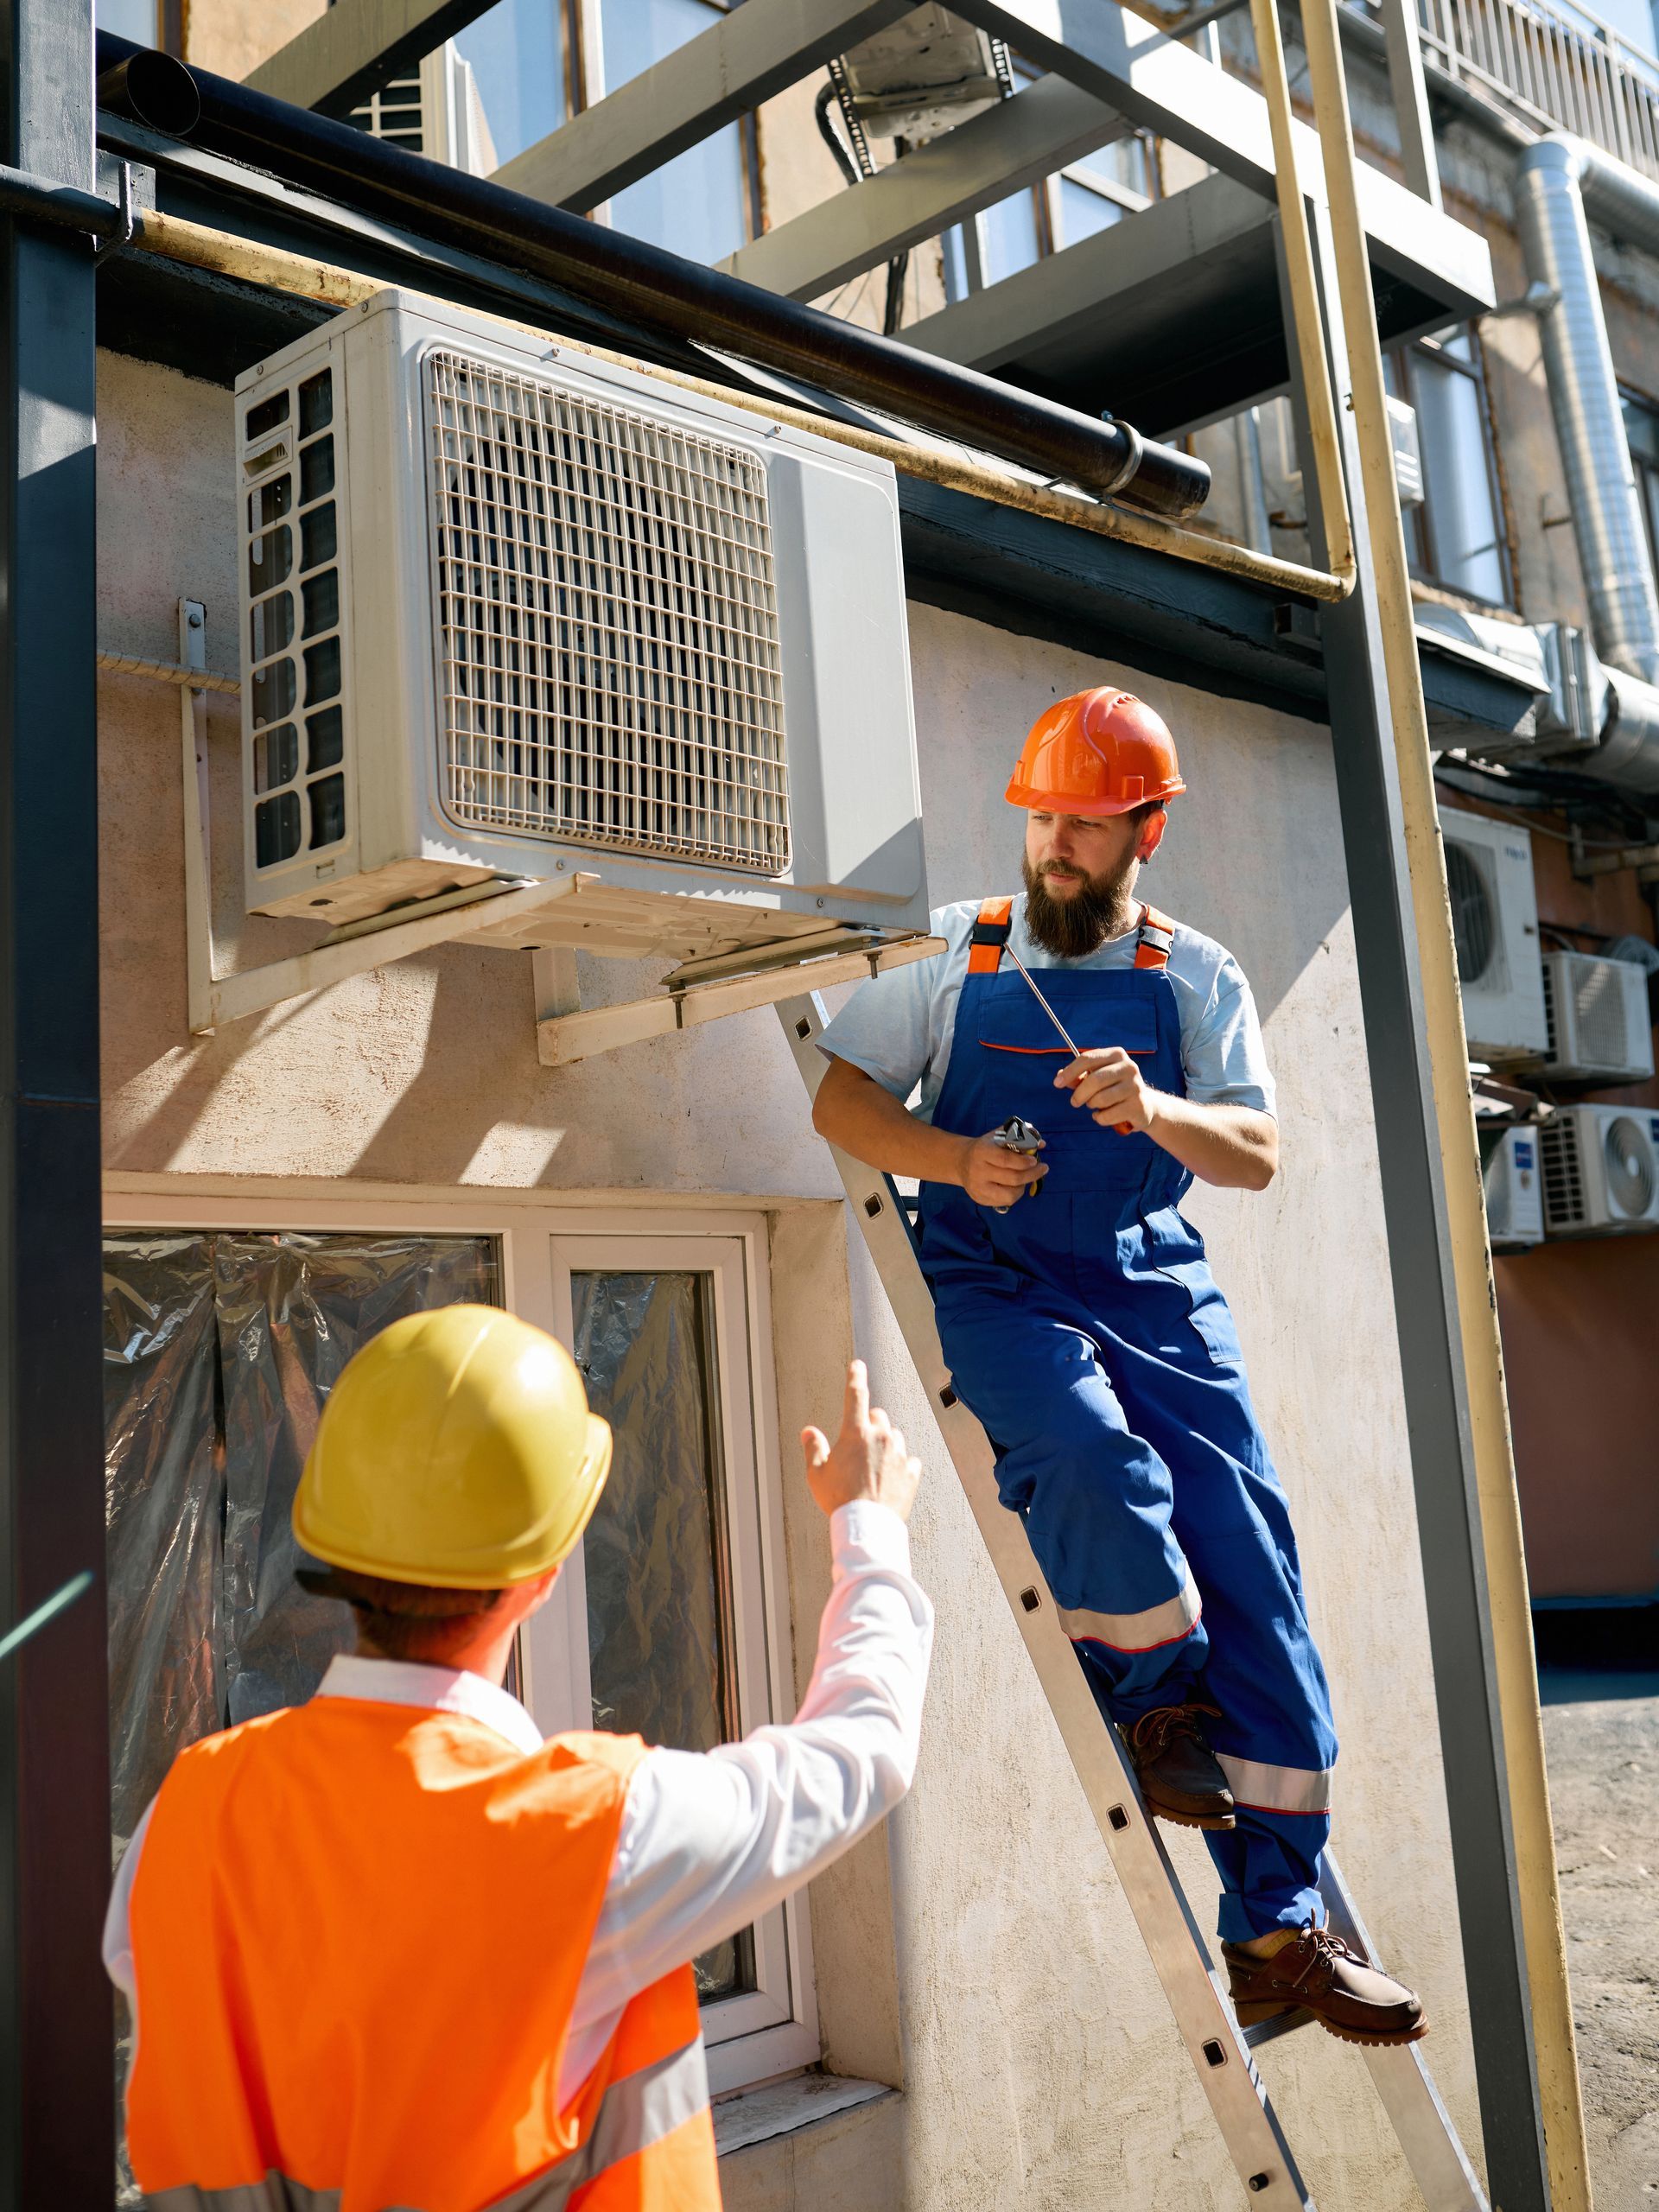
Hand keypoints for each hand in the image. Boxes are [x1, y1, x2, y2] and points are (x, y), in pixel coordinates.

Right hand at [802, 1360, 921, 1523]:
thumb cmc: (838, 1500)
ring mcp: (899, 1454)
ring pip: (894, 1436)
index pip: (855, 1395)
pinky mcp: (911, 1472)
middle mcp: (880, 1437)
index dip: (855, 1377)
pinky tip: (889, 1479)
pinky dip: (900, 1465)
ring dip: (885, 1444)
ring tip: (873, 1468)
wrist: (867, 1527)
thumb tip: (809, 1432)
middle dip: (868, 1424)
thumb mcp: (816, 1474)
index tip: (857, 1365)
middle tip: (858, 1446)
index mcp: (855, 1434)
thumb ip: (814, 1448)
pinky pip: (908, 1460)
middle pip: (877, 1416)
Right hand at [955, 1129, 1048, 1206]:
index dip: (1023, 1162)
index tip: (1034, 1160)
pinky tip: (1015, 1186)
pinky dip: (1014, 1194)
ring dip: (1023, 1187)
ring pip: (1009, 1195)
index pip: (1006, 1160)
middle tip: (1043, 1169)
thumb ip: (1020, 1137)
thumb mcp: (999, 1136)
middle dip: (1032, 1175)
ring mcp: (978, 1188)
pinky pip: (1004, 1202)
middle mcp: (978, 1171)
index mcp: (981, 1152)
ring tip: (1025, 1179)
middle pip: (1012, 1178)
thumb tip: (1041, 1144)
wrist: (961, 1162)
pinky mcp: (980, 1199)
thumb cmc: (985, 1147)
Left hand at [1056, 1048, 1159, 1132]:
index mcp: (1117, 1054)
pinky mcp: (1138, 1106)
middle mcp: (1129, 1067)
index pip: (1087, 1058)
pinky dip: (1100, 1118)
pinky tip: (1106, 1115)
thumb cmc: (1114, 1089)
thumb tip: (1060, 1076)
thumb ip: (1078, 1077)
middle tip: (1075, 1102)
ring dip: (1092, 1106)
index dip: (1070, 1071)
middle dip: (1079, 1094)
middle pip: (1093, 1080)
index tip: (1057, 1083)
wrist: (1144, 1106)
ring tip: (1097, 1105)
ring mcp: (1135, 1086)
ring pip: (1100, 1099)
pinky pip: (1107, 1115)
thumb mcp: (1096, 1078)